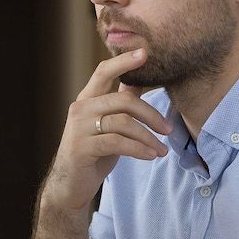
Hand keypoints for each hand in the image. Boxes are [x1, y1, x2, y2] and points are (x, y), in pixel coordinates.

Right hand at [40, 49, 171, 213]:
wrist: (70, 186)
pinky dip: (139, 149)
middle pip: (123, 100)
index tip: (145, 52)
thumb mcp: (109, 127)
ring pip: (123, 123)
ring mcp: (79, 128)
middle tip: (168, 129)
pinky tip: (150, 156)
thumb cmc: (93, 154)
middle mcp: (80, 109)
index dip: (123, 61)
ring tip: (161, 150)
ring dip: (148, 137)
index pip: (103, 72)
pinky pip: (117, 143)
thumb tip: (138, 82)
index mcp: (87, 100)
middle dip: (151, 114)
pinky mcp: (82, 147)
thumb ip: (120, 104)